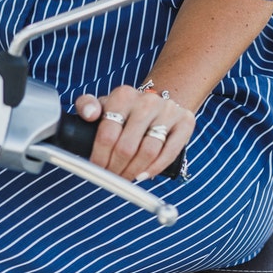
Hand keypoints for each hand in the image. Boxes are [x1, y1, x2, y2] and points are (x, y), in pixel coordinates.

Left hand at [74, 84, 194, 182]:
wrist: (156, 103)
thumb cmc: (124, 110)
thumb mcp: (103, 105)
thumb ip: (87, 106)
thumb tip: (89, 114)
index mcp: (123, 95)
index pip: (107, 134)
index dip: (99, 158)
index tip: (97, 169)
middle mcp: (147, 100)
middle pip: (127, 147)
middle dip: (116, 168)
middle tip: (111, 177)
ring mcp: (168, 110)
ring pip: (149, 151)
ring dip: (134, 171)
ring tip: (126, 177)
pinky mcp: (185, 121)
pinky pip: (171, 152)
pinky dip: (156, 168)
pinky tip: (144, 174)